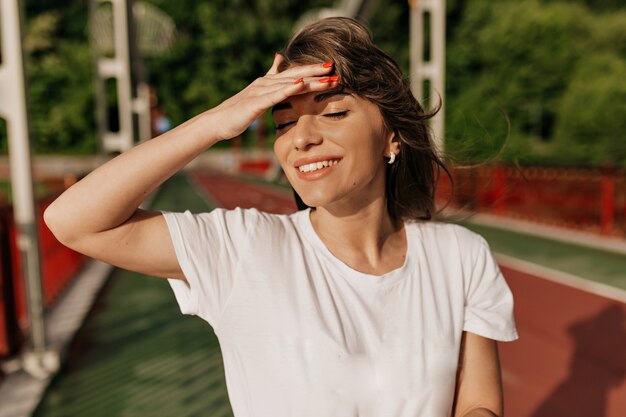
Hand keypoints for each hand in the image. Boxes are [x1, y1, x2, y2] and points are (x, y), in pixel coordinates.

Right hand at [205, 54, 336, 140]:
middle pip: (295, 76)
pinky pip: (274, 95)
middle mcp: (265, 83)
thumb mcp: (258, 93)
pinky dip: (287, 89)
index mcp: (268, 83)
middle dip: (317, 74)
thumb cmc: (238, 111)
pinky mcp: (254, 103)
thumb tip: (279, 57)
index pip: (294, 75)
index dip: (312, 71)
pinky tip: (300, 84)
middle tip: (336, 70)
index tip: (332, 69)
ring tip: (327, 79)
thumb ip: (270, 76)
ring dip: (309, 81)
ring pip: (289, 84)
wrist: (217, 122)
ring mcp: (259, 92)